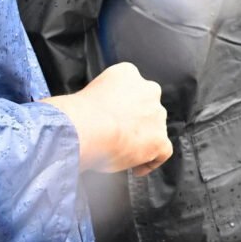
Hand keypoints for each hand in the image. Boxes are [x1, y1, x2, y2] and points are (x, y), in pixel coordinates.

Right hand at [50, 62, 170, 175]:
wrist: (85, 128)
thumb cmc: (77, 112)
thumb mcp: (88, 92)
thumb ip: (100, 99)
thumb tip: (96, 117)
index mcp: (127, 73)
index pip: (130, 87)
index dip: (122, 104)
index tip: (112, 116)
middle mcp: (148, 90)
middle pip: (146, 106)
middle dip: (134, 120)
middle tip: (116, 134)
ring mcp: (157, 115)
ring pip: (154, 128)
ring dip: (142, 139)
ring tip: (122, 153)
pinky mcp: (160, 139)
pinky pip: (163, 151)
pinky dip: (151, 160)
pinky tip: (136, 168)